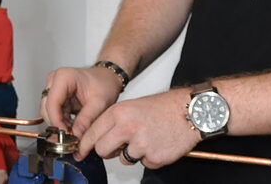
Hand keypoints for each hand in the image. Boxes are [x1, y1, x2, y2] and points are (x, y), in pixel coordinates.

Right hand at [40, 66, 123, 136]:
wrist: (107, 79)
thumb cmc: (104, 84)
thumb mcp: (100, 103)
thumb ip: (87, 119)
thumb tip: (76, 135)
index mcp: (64, 77)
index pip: (52, 103)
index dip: (56, 121)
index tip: (65, 134)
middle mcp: (54, 80)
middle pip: (47, 108)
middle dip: (58, 124)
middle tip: (71, 136)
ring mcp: (53, 87)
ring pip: (47, 111)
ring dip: (59, 123)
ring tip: (74, 130)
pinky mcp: (55, 95)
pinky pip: (53, 112)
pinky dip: (61, 121)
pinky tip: (72, 125)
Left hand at [77, 89, 199, 168]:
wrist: (190, 111)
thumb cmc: (162, 108)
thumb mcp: (132, 106)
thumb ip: (114, 122)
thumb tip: (97, 139)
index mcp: (119, 113)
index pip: (92, 133)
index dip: (84, 145)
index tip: (79, 152)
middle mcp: (127, 128)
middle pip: (102, 150)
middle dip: (107, 151)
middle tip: (118, 146)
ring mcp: (141, 144)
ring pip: (123, 159)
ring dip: (132, 153)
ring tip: (146, 138)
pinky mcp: (154, 157)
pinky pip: (144, 163)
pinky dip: (149, 157)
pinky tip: (158, 143)